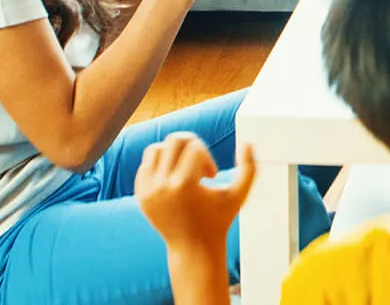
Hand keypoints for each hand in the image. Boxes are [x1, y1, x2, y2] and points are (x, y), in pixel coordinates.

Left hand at [135, 132, 255, 255]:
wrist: (192, 248)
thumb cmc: (219, 220)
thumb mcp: (239, 195)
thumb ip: (250, 168)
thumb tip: (248, 143)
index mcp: (184, 186)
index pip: (195, 147)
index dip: (208, 157)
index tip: (212, 176)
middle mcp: (161, 187)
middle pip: (175, 140)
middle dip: (191, 146)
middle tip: (199, 165)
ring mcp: (147, 191)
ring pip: (156, 148)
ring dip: (174, 154)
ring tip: (185, 171)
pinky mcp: (139, 194)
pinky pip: (146, 164)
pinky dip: (161, 164)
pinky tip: (175, 179)